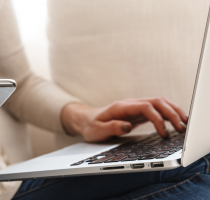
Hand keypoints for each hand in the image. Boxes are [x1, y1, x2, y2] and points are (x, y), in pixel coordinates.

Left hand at [61, 97, 187, 141]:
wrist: (87, 119)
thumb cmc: (91, 125)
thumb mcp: (97, 130)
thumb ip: (111, 128)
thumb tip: (127, 127)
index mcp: (121, 107)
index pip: (145, 107)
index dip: (158, 119)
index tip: (163, 133)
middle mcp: (130, 104)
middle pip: (156, 101)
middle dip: (171, 113)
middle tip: (181, 128)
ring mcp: (134, 107)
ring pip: (158, 102)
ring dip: (172, 111)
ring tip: (183, 123)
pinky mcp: (136, 112)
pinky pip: (155, 109)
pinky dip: (167, 114)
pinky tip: (174, 121)